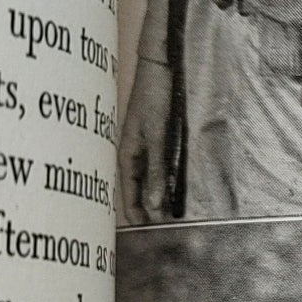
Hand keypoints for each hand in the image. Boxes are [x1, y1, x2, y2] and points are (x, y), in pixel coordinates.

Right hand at [120, 59, 175, 223]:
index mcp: (126, 154)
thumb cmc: (155, 98)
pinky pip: (158, 166)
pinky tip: (174, 188)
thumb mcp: (158, 137)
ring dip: (156, 195)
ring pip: (148, 178)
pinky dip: (164, 179)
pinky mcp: (156, 137)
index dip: (137, 214)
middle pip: (137, 189)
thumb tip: (155, 203)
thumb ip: (157, 170)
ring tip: (168, 216)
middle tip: (160, 231)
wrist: (161, 67)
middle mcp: (132, 152)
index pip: (128, 193)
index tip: (146, 235)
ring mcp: (144, 145)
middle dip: (146, 208)